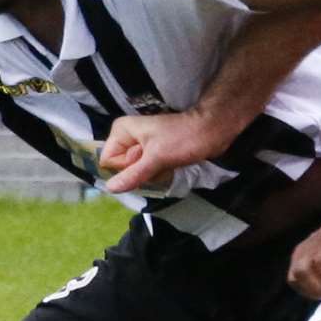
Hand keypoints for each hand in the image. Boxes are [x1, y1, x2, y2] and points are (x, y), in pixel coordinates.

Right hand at [99, 111, 229, 193]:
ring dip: (153, 173)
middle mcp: (128, 138)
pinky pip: (148, 172)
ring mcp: (141, 146)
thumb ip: (132, 174)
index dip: (125, 167)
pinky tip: (171, 164)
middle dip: (141, 171)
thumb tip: (110, 188)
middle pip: (122, 169)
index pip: (108, 161)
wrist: (212, 131)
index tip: (144, 159)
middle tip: (159, 159)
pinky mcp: (154, 154)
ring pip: (136, 173)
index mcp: (122, 131)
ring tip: (167, 161)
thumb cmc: (183, 139)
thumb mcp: (156, 158)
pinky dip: (159, 172)